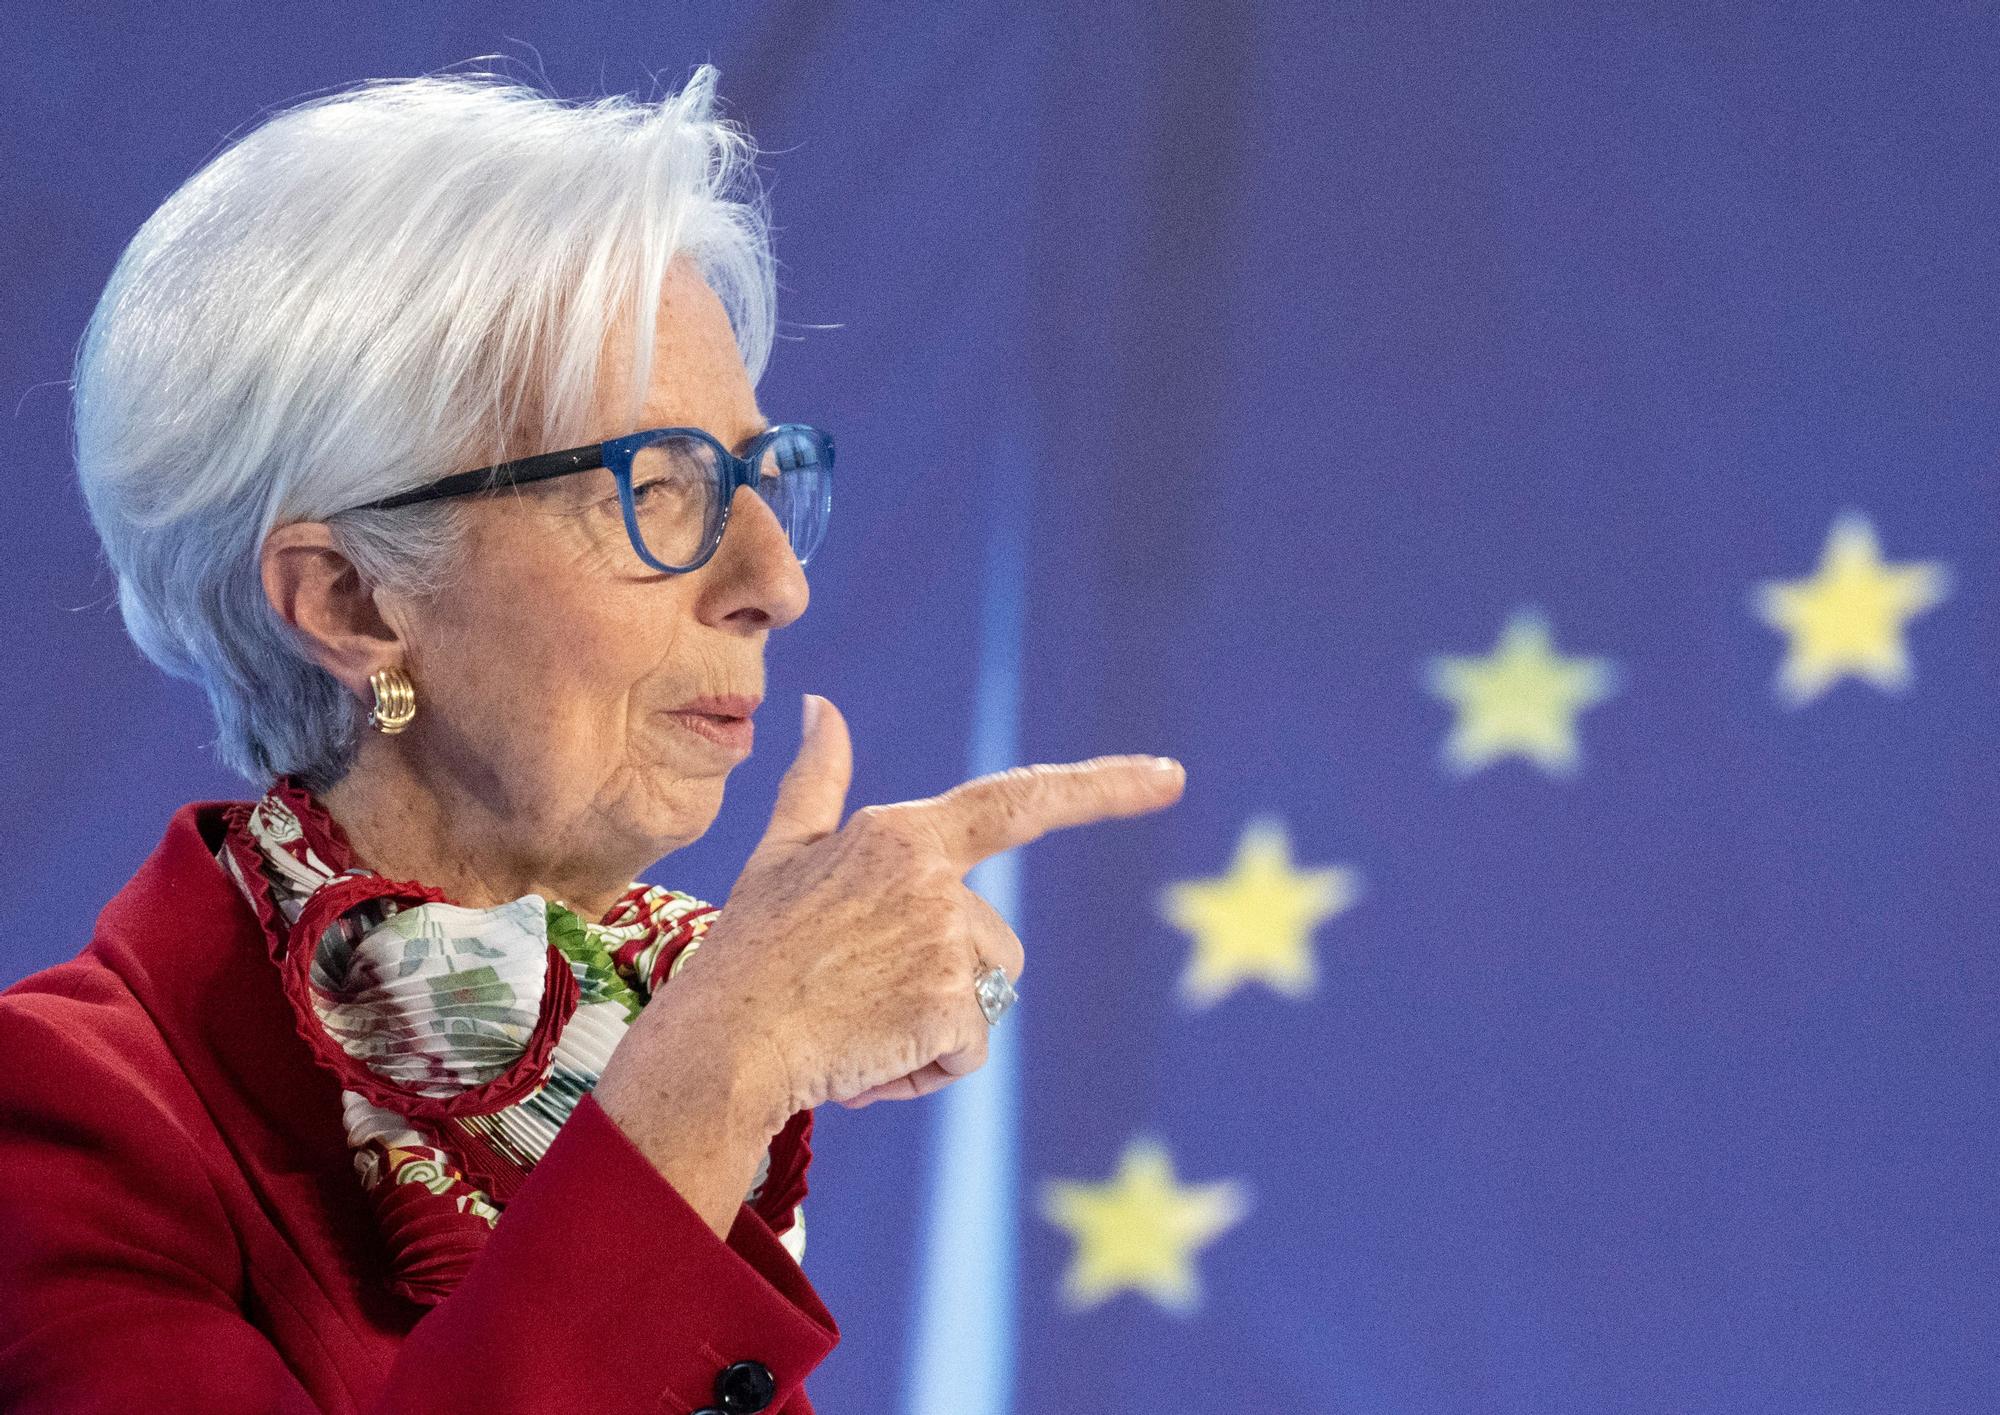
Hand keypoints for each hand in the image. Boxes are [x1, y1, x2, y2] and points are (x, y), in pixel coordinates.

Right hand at [688, 694, 1184, 1116]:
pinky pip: (967, 1051)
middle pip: (994, 946)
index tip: (1170, 776)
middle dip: (943, 985)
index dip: (1102, 787)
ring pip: (983, 999)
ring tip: (856, 1029)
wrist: (717, 1048)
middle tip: (855, 1000)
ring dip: (933, 1031)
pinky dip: (926, 1071)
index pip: (1018, 800)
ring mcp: (945, 940)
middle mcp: (934, 878)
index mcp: (902, 834)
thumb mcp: (781, 855)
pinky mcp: (950, 1005)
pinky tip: (866, 1064)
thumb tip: (820, 705)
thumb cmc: (745, 954)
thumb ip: (817, 783)